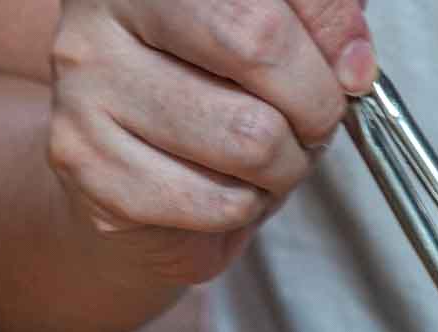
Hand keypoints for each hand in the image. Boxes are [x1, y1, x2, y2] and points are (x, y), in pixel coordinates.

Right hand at [47, 0, 374, 284]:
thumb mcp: (272, 40)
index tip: (348, 67)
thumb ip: (316, 23)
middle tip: (308, 120)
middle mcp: (101, 11)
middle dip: (313, 103)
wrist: (135, 176)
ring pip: (250, 139)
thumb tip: (352, 62)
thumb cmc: (213, 96)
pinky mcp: (91, 166)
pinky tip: (220, 186)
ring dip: (284, 166)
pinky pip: (221, 201)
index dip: (332, 35)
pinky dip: (244, 206)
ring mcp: (85, 87)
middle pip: (258, 47)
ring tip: (259, 157)